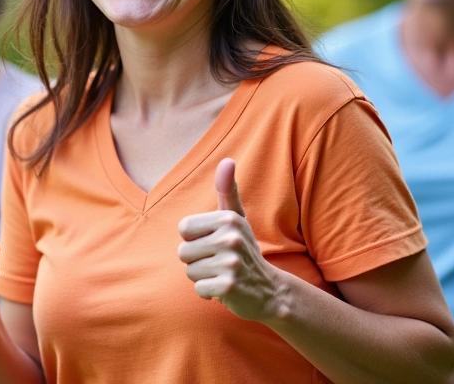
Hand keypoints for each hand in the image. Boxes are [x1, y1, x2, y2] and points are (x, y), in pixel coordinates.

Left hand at [178, 158, 282, 321]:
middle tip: (220, 262)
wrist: (269, 290)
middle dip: (197, 261)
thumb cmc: (244, 250)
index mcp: (229, 219)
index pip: (184, 228)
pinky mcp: (228, 286)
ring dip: (203, 277)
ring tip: (223, 274)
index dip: (194, 239)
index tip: (214, 243)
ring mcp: (231, 263)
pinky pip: (199, 289)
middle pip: (184, 251)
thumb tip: (227, 160)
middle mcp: (231, 238)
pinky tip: (226, 288)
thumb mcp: (236, 219)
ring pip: (190, 271)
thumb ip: (228, 190)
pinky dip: (208, 293)